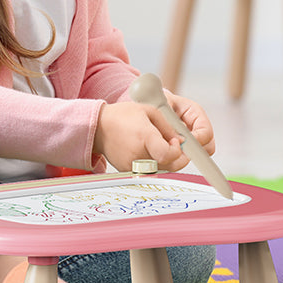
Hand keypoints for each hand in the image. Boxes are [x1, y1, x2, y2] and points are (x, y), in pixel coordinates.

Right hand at [93, 96, 212, 172]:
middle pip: (168, 165)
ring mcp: (132, 165)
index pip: (167, 154)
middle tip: (176, 145)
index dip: (177, 150)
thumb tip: (182, 141)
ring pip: (161, 170)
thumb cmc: (123, 116)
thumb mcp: (150, 111)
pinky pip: (150, 171)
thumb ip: (168, 127)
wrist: (100, 128)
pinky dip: (156, 163)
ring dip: (168, 160)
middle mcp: (138, 155)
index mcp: (144, 137)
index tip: (176, 141)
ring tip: (161, 145)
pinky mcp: (129, 171)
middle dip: (178, 157)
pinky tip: (150, 151)